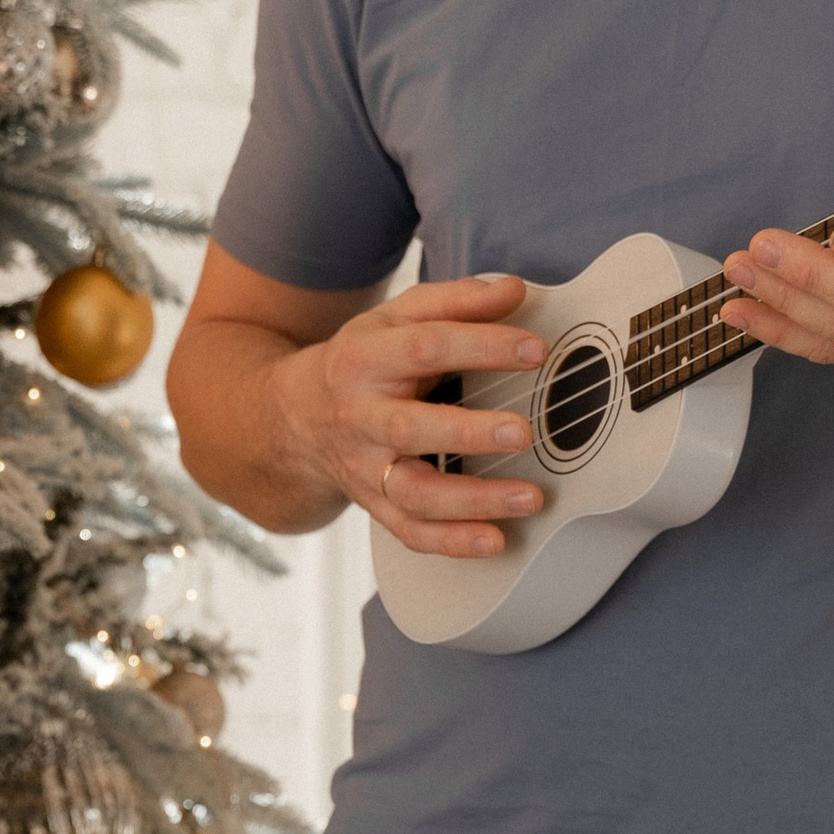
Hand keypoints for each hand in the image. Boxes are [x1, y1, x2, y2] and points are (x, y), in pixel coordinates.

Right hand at [276, 275, 552, 561]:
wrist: (298, 417)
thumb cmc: (364, 362)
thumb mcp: (397, 318)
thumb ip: (456, 301)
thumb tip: (514, 291)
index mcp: (365, 359)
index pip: (425, 347)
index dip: (481, 345)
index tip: (535, 349)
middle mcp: (360, 417)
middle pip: (409, 428)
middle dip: (467, 433)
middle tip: (522, 431)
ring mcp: (366, 468)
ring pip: (413, 493)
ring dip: (472, 500)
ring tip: (529, 497)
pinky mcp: (375, 504)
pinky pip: (411, 532)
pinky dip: (452, 543)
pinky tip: (495, 540)